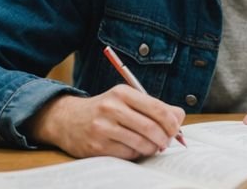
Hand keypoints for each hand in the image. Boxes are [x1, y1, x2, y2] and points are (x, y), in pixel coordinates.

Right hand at [27, 85, 185, 159]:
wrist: (67, 120)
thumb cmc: (105, 110)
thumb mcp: (126, 100)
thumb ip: (153, 106)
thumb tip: (179, 117)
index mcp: (122, 93)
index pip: (157, 108)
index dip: (172, 122)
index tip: (176, 129)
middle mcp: (111, 108)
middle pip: (151, 127)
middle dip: (165, 138)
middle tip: (167, 142)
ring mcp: (102, 127)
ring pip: (141, 143)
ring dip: (152, 148)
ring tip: (152, 146)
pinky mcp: (96, 146)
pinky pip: (127, 153)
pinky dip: (136, 153)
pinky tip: (134, 149)